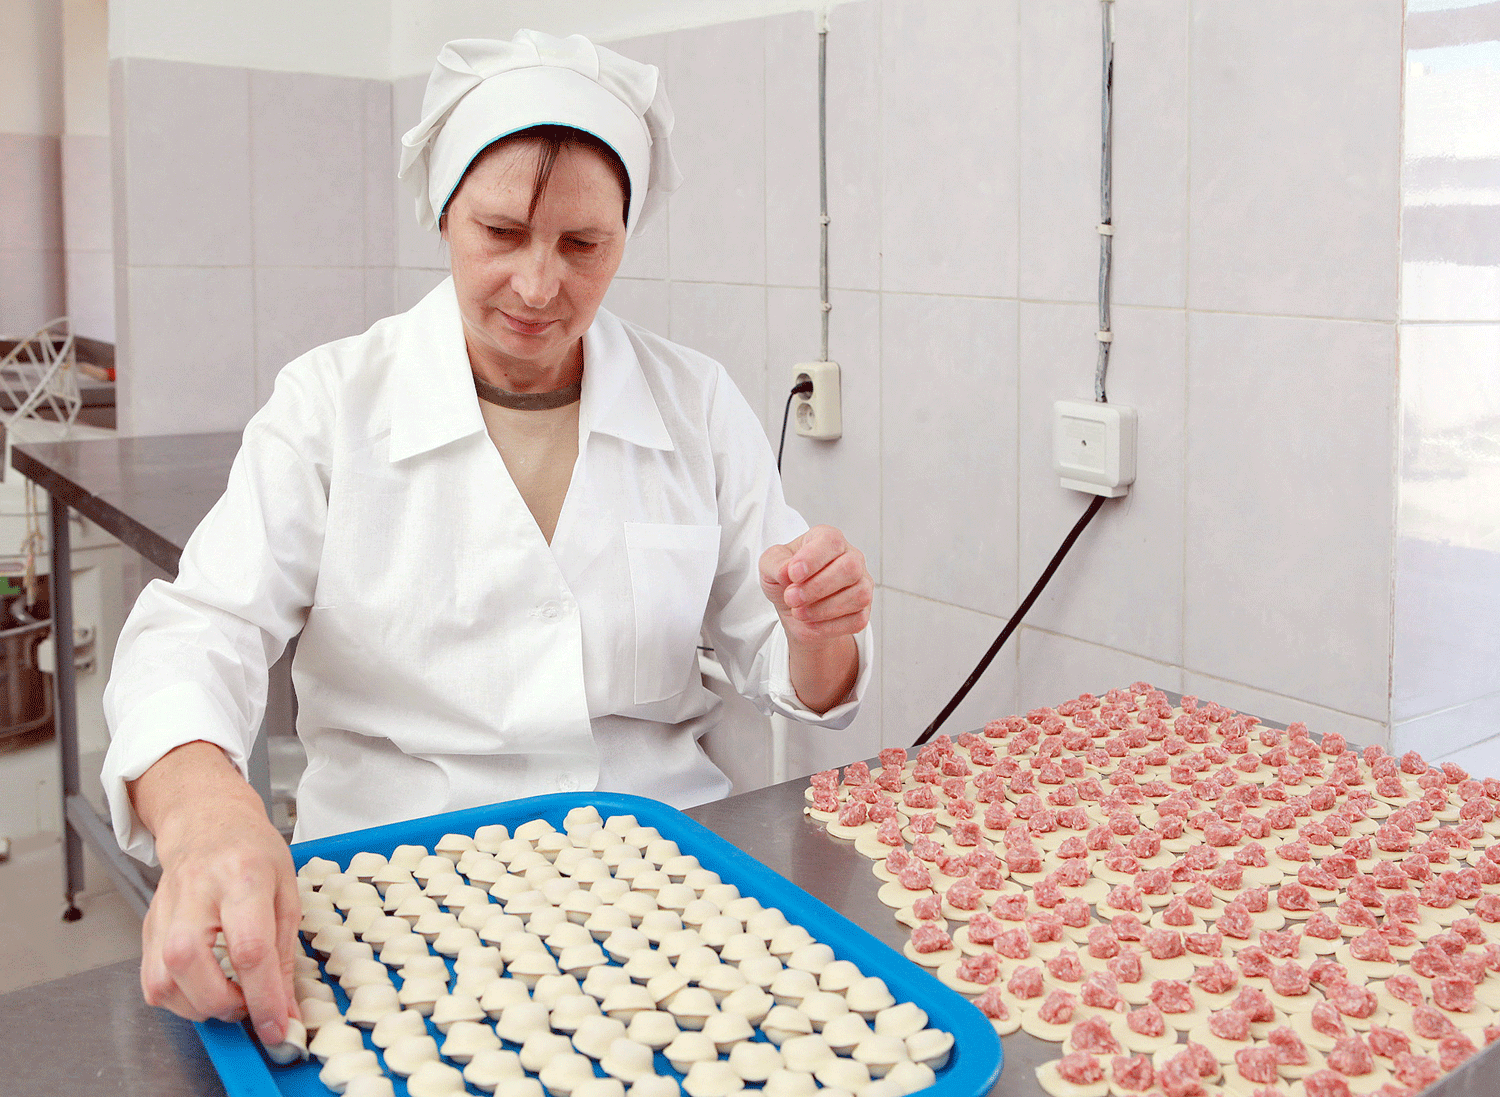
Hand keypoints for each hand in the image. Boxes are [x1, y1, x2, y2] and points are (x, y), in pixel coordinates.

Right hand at [131, 743, 300, 1045]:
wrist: (208, 824)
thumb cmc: (253, 853)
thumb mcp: (287, 892)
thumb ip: (285, 954)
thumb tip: (286, 1010)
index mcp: (242, 877)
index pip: (249, 948)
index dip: (264, 996)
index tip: (278, 1025)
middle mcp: (196, 893)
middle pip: (193, 965)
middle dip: (225, 1003)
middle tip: (251, 1004)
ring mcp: (165, 911)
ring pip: (164, 980)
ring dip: (201, 1006)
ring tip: (230, 994)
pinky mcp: (147, 928)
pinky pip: (152, 983)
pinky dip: (179, 999)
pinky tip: (204, 986)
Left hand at [759, 525, 872, 649]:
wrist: (793, 610)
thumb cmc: (785, 581)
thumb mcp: (769, 567)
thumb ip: (775, 562)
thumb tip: (787, 571)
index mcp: (828, 539)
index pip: (831, 541)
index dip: (812, 558)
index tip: (793, 574)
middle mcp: (851, 557)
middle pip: (849, 568)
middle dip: (817, 587)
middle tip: (791, 598)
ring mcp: (862, 584)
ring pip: (858, 595)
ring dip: (823, 608)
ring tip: (798, 612)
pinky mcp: (863, 611)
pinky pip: (857, 619)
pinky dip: (830, 625)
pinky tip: (811, 622)